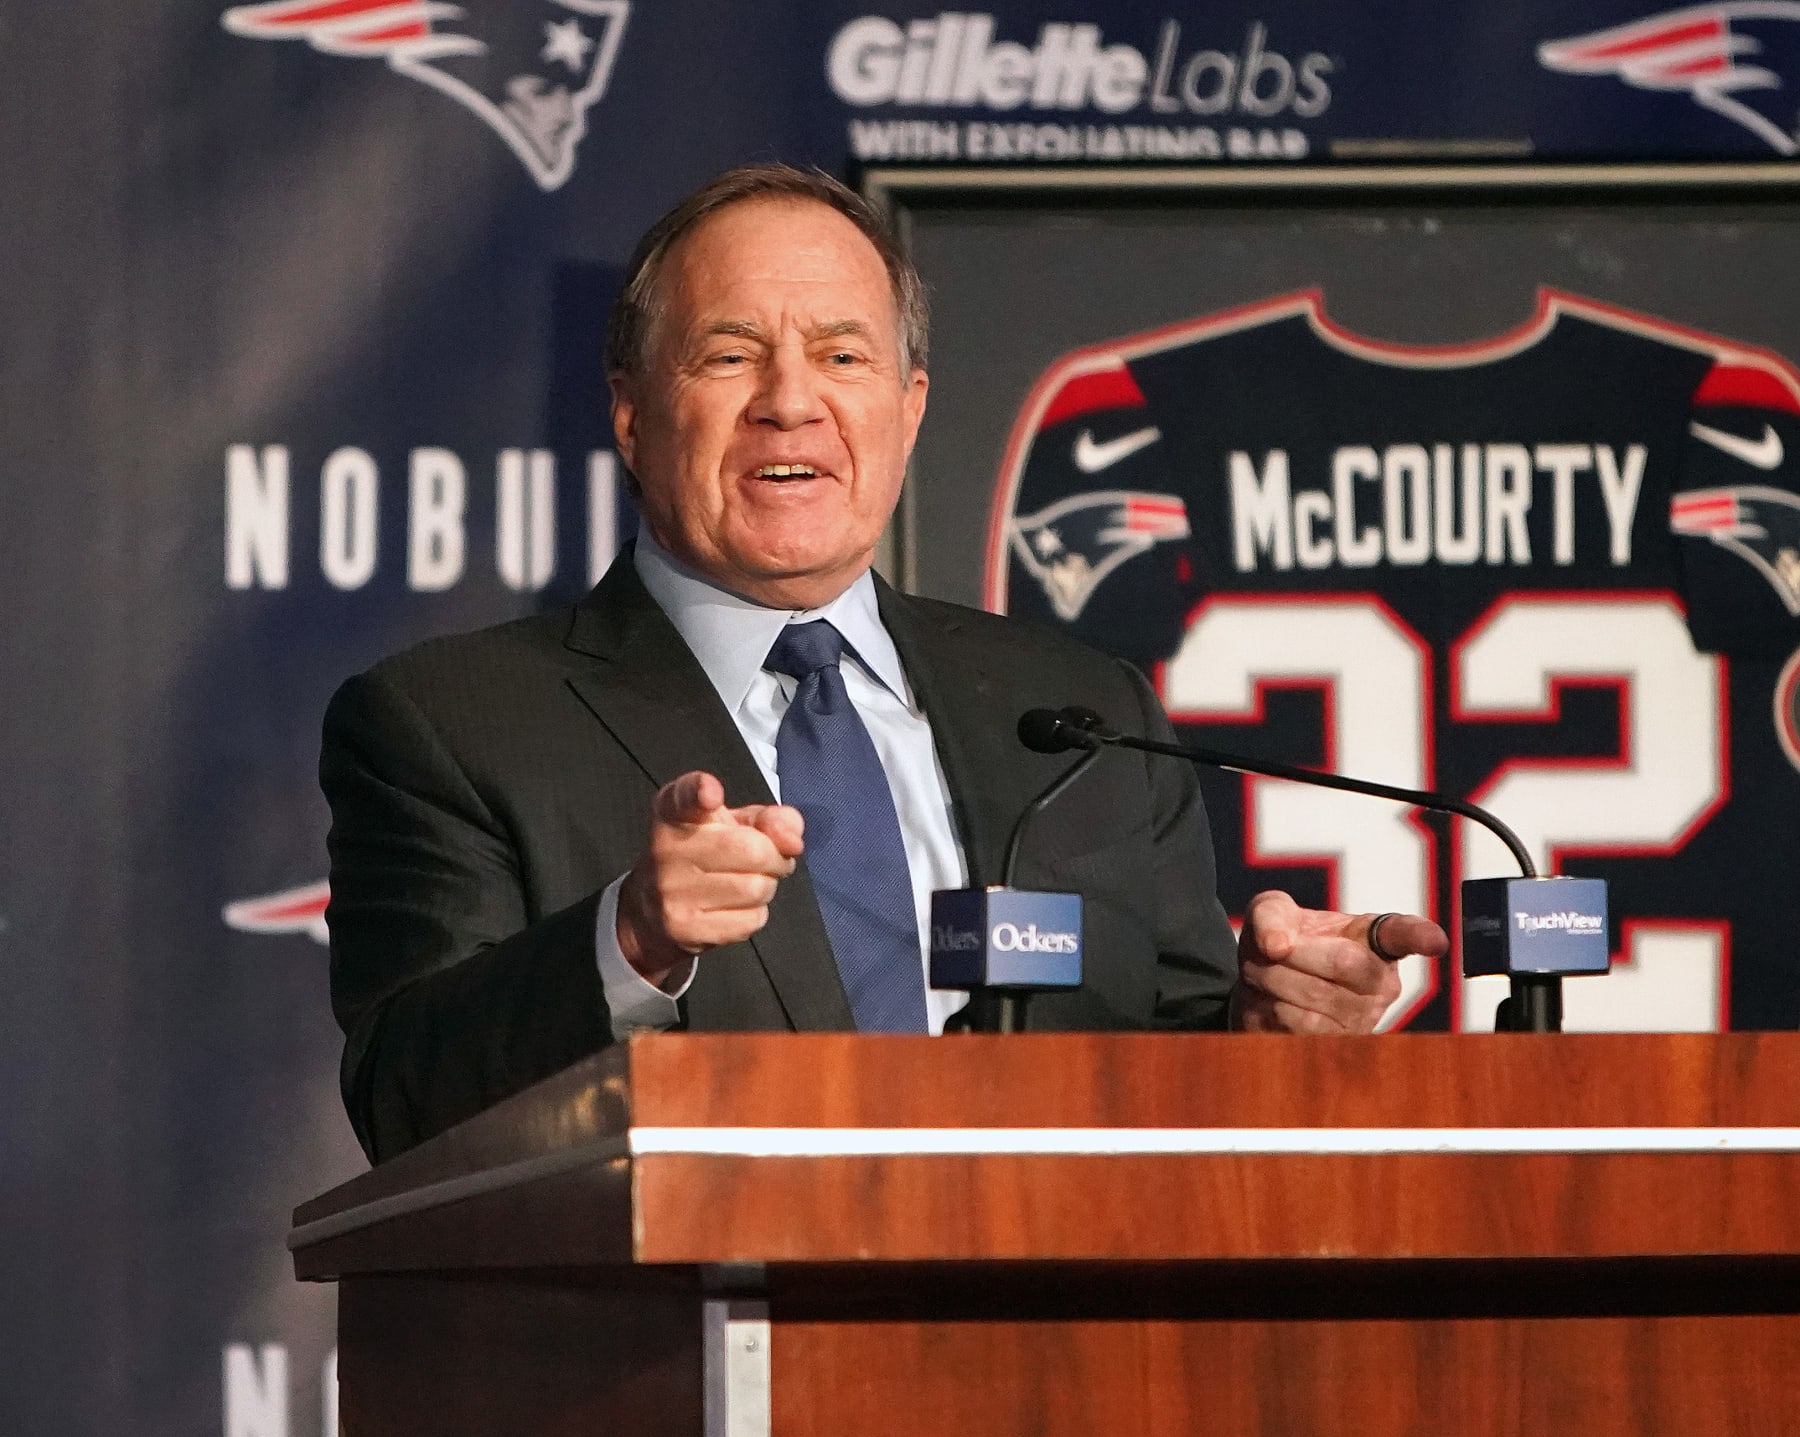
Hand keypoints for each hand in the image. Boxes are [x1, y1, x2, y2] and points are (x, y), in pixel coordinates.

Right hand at [616, 771, 804, 986]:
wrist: (655, 912)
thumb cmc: (707, 856)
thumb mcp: (736, 824)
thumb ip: (771, 819)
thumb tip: (792, 840)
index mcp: (675, 811)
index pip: (684, 796)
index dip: (700, 792)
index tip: (710, 793)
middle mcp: (666, 849)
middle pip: (752, 850)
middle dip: (774, 857)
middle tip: (766, 860)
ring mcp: (671, 891)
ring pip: (755, 888)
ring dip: (765, 887)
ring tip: (746, 882)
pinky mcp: (684, 928)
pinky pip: (750, 920)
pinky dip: (755, 914)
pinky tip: (734, 907)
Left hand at [1229, 890, 1447, 1033]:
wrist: (1260, 989)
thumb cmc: (1281, 944)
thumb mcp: (1273, 912)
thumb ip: (1272, 914)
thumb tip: (1276, 945)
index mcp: (1377, 939)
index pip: (1405, 934)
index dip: (1421, 937)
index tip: (1435, 941)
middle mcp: (1382, 982)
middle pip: (1344, 961)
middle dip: (1293, 949)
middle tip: (1272, 946)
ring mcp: (1363, 1019)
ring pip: (1311, 992)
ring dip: (1270, 976)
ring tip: (1267, 971)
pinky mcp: (1337, 1047)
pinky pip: (1294, 1022)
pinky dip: (1267, 1004)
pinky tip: (1270, 999)